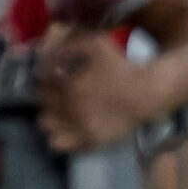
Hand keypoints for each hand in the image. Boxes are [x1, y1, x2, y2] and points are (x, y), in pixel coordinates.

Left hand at [34, 27, 158, 152]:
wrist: (145, 92)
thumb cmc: (121, 67)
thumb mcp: (98, 45)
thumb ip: (72, 46)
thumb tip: (54, 53)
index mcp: (68, 86)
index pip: (43, 85)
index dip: (47, 80)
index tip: (54, 78)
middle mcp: (67, 109)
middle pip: (43, 106)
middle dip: (48, 98)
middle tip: (59, 93)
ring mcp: (76, 127)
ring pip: (46, 126)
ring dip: (51, 117)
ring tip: (61, 111)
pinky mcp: (87, 140)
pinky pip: (59, 143)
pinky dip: (60, 135)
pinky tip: (69, 127)